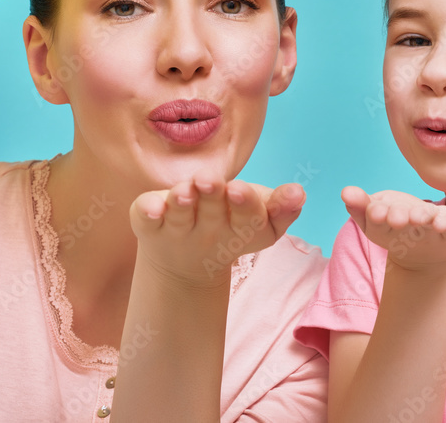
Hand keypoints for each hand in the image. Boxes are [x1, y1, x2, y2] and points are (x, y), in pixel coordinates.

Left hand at [129, 170, 304, 285]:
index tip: (239, 189)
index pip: (248, 219)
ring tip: (184, 190)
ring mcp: (178, 230)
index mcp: (240, 229)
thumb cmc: (232, 224)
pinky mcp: (150, 226)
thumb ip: (283, 205)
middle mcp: (208, 232)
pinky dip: (147, 212)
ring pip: (180, 217)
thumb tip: (299, 192)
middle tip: (209, 180)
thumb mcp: (262, 217)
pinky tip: (151, 207)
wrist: (185, 265)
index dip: (244, 205)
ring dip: (182, 204)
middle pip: (213, 214)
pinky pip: (146, 220)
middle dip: (212, 196)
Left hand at [341, 187, 445, 271]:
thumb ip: (359, 209)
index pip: (379, 207)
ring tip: (416, 218)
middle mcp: (412, 210)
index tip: (373, 212)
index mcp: (390, 207)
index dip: (375, 210)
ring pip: (427, 215)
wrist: (428, 253)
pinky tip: (439, 224)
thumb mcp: (374, 226)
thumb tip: (345, 191)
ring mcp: (434, 218)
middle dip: (397, 213)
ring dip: (421, 215)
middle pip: (403, 210)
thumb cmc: (398, 233)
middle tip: (395, 218)